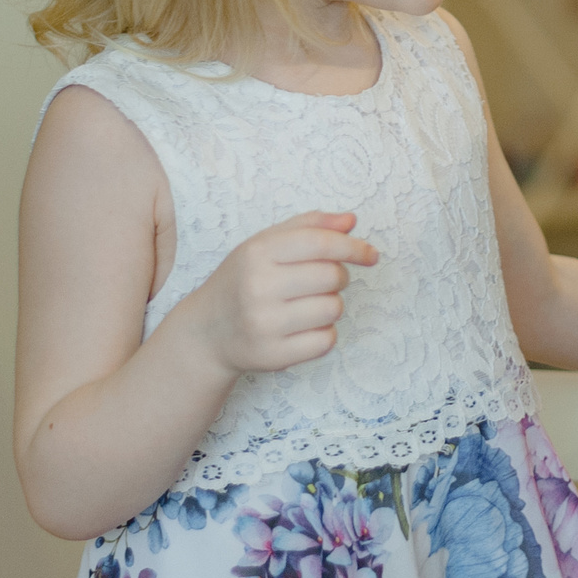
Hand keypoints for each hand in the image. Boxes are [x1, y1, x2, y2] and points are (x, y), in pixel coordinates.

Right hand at [177, 211, 378, 373]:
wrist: (207, 332)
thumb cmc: (243, 280)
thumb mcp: (265, 244)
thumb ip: (309, 226)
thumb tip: (351, 221)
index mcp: (257, 253)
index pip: (320, 243)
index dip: (353, 247)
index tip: (370, 254)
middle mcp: (258, 287)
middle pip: (332, 277)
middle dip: (338, 277)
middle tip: (322, 281)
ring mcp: (265, 325)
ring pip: (333, 309)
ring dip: (330, 305)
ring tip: (307, 304)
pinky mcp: (274, 356)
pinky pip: (326, 341)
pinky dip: (323, 333)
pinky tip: (302, 328)